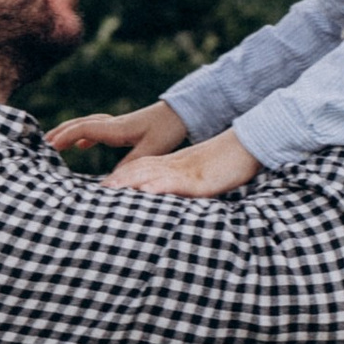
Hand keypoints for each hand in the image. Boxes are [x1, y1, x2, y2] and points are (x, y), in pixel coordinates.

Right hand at [48, 96, 188, 159]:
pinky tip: (82, 145)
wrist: (182, 113)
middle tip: (41, 144)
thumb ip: (131, 165)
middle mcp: (113, 124)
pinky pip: (97, 129)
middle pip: (79, 124)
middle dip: (59, 133)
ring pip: (86, 124)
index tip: (48, 146)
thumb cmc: (168, 130)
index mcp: (116, 128)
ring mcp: (117, 124)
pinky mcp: (123, 127)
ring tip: (54, 143)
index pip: (83, 128)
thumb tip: (111, 182)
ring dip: (69, 132)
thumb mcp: (151, 150)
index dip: (64, 136)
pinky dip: (84, 135)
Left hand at [104, 128, 260, 198]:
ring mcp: (186, 171)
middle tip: (97, 191)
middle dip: (118, 180)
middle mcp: (175, 165)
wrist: (247, 146)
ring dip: (130, 182)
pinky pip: (178, 182)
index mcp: (174, 165)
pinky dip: (161, 186)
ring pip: (153, 174)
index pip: (141, 168)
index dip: (122, 177)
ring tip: (110, 189)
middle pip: (140, 169)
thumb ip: (183, 184)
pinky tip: (147, 191)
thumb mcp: (200, 176)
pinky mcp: (200, 179)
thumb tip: (168, 197)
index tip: (103, 187)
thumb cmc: (227, 164)